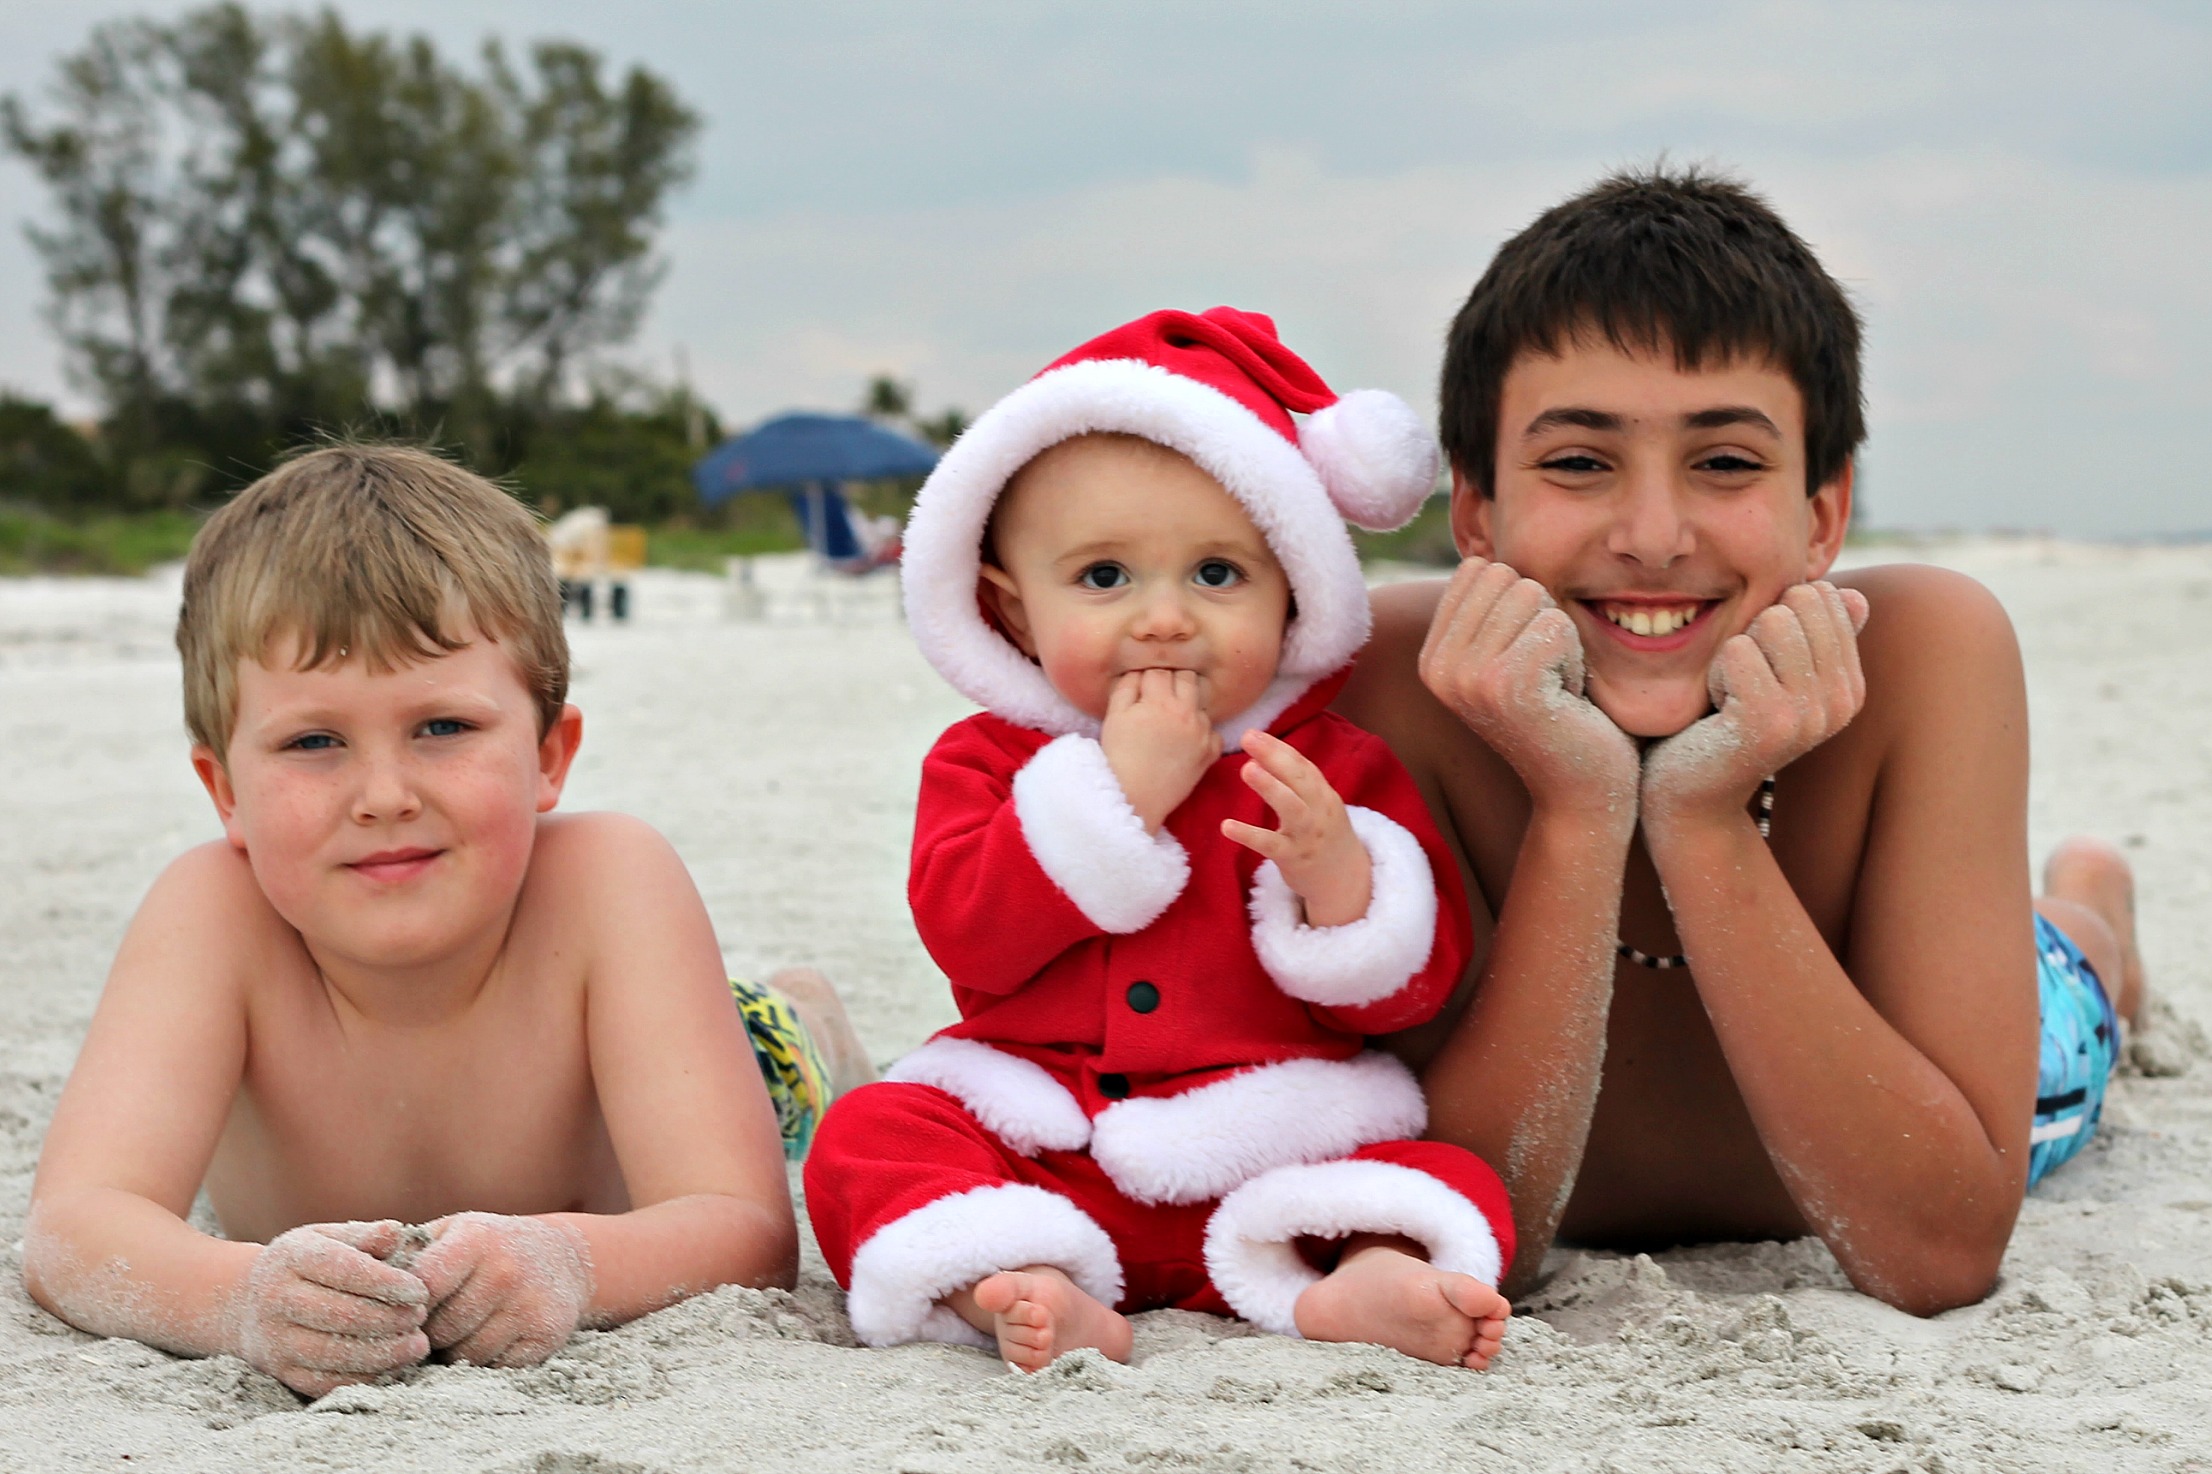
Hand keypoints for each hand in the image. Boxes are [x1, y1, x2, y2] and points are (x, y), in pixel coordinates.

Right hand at [234, 1220, 430, 1397]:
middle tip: (421, 1318)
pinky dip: (363, 1377)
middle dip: (390, 1319)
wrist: (246, 1302)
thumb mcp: (328, 1238)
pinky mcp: (279, 1370)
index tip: (420, 1291)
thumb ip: (364, 1236)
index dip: (387, 1283)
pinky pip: (324, 1382)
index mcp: (291, 1257)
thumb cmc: (305, 1263)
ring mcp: (273, 1339)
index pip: (344, 1270)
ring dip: (383, 1353)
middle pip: (341, 1315)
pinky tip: (392, 1366)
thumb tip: (396, 1231)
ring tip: (417, 1345)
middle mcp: (276, 1299)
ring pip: (333, 1354)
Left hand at [410, 1212, 593, 1368]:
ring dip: (457, 1352)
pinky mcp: (547, 1333)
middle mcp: (505, 1271)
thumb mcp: (455, 1231)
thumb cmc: (492, 1246)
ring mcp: (529, 1304)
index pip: (422, 1288)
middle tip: (436, 1324)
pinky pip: (496, 1367)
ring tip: (462, 1332)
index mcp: (476, 1240)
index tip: (410, 1309)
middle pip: (441, 1329)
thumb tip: (361, 1280)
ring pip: (467, 1354)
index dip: (408, 1307)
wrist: (565, 1257)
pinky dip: (487, 1361)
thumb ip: (411, 1251)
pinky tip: (492, 1338)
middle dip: (432, 1333)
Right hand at [1100, 668, 1221, 831]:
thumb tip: (1139, 671)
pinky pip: (1213, 731)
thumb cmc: (1118, 758)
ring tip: (1170, 723)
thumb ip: (1126, 687)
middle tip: (1158, 698)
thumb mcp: (1114, 717)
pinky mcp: (1211, 752)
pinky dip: (1201, 732)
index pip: (1159, 671)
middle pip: (1187, 677)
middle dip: (1172, 682)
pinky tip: (1184, 741)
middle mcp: (1186, 712)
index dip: (1148, 677)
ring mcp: (1202, 732)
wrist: (1134, 798)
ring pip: (1201, 703)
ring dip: (1188, 706)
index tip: (1142, 688)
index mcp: (1159, 701)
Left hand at [1222, 729, 1371, 925]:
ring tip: (1247, 769)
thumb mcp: (1319, 805)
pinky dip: (1249, 835)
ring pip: (1292, 808)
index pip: (1302, 766)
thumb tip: (1266, 752)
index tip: (1255, 732)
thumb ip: (1298, 783)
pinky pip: (1270, 846)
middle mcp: (1319, 811)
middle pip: (1300, 779)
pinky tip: (1227, 826)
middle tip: (1248, 738)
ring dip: (1271, 787)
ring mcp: (1308, 835)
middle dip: (1275, 756)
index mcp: (1323, 795)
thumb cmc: (1323, 835)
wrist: (1344, 879)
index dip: (1279, 748)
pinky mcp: (1294, 859)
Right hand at [1418, 558, 1638, 829]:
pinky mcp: (1506, 685)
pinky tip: (1567, 699)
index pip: (1480, 569)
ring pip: (1532, 594)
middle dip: (1542, 617)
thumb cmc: (1562, 712)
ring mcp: (1467, 678)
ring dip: (1561, 638)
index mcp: (1432, 657)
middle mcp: (1438, 668)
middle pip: (1507, 576)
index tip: (1527, 660)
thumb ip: (1491, 606)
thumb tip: (1483, 532)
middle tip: (1544, 676)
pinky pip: (1555, 624)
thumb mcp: (1512, 652)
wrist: (1584, 790)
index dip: (1521, 605)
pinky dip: (1575, 657)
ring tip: (1554, 686)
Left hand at [1641, 582, 1869, 831]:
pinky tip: (1717, 712)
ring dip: (1734, 652)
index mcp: (1850, 685)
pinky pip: (1738, 650)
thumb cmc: (1723, 723)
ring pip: (1772, 620)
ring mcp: (1811, 714)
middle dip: (1755, 630)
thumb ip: (1812, 636)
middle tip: (1742, 682)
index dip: (1774, 618)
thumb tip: (1851, 596)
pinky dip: (1715, 672)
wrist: (1690, 794)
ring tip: (1731, 696)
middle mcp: (1843, 701)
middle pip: (1799, 601)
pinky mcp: (1771, 723)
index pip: (1822, 595)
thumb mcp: (1773, 672)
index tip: (1762, 669)